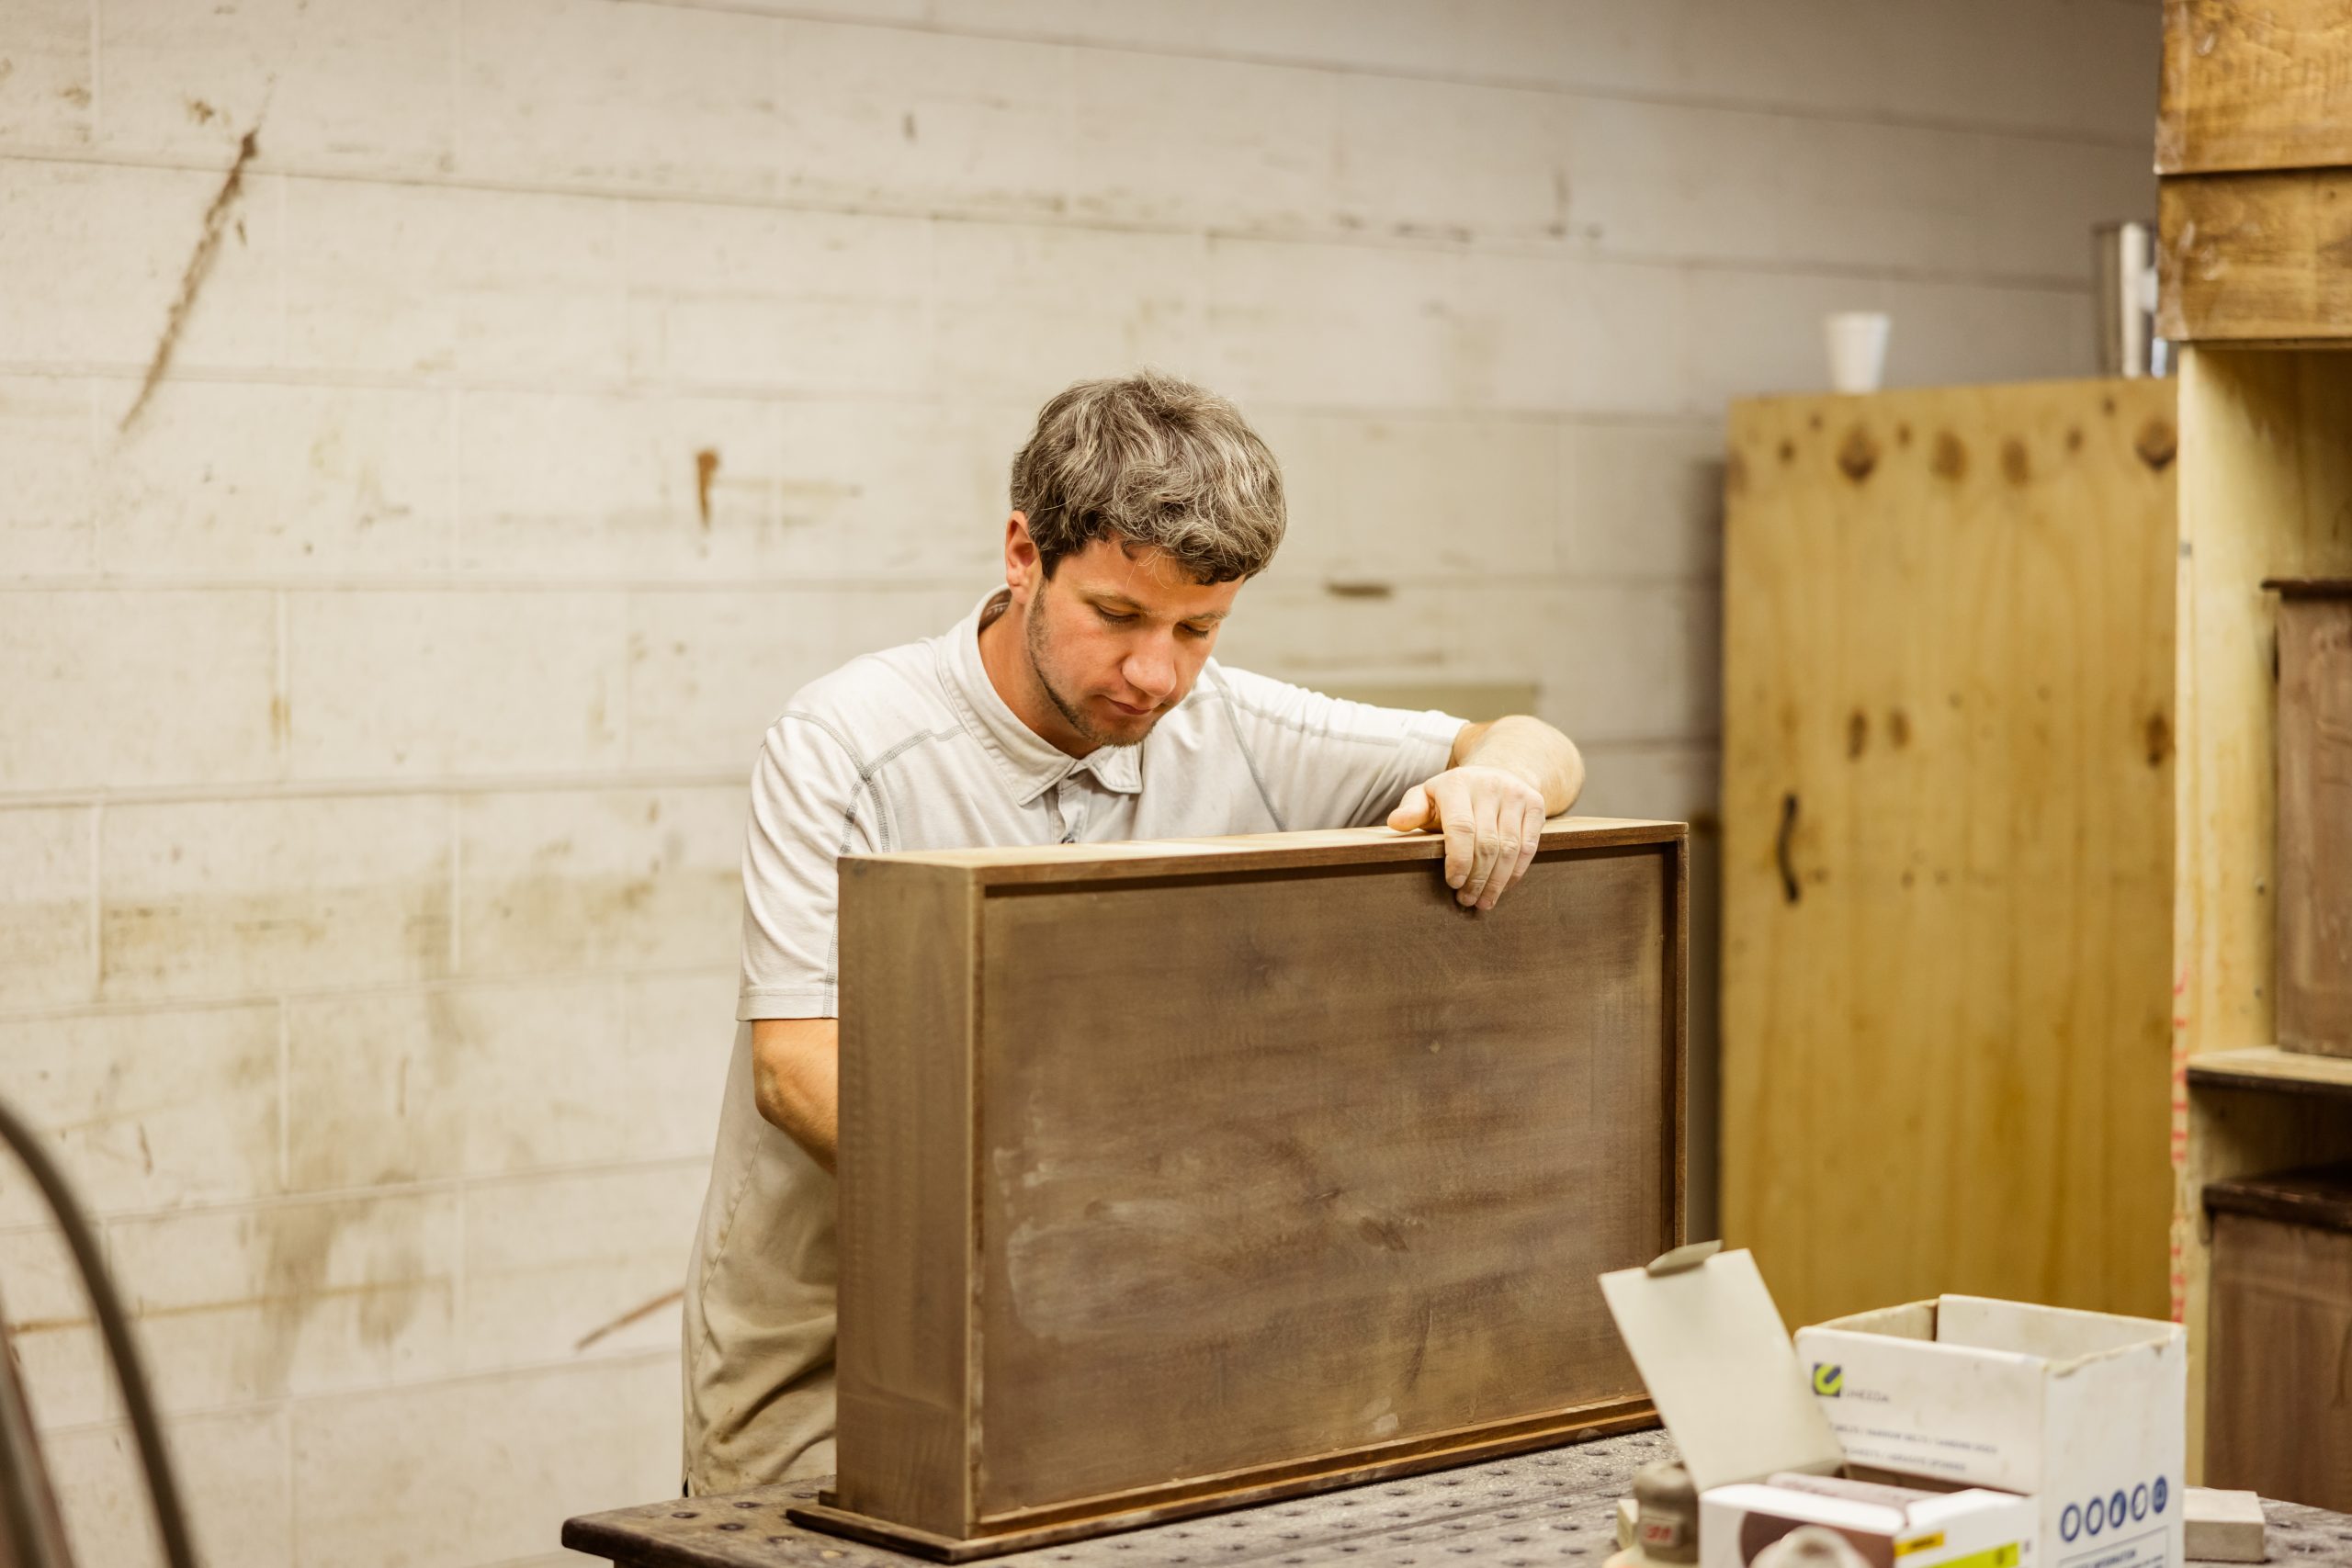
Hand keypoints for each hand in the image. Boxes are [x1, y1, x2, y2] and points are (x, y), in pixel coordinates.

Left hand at [1385, 765, 1548, 909]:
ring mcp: (1515, 793)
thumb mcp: (1427, 796)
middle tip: (1467, 900)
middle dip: (1477, 878)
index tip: (1453, 884)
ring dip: (1497, 881)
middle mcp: (1489, 785)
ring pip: (1510, 848)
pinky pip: (1528, 846)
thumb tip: (1395, 823)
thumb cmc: (1452, 795)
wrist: (1496, 772)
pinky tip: (1503, 887)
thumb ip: (1411, 810)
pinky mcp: (1535, 804)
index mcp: (1457, 783)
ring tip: (1484, 901)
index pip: (1461, 828)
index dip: (1459, 860)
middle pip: (1487, 843)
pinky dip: (1516, 872)